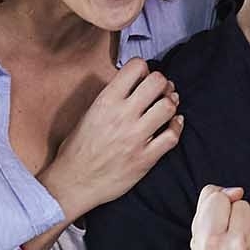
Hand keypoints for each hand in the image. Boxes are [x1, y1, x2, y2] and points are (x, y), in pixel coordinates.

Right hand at [39, 59, 180, 214]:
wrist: (73, 182)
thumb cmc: (77, 150)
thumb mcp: (89, 113)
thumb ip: (111, 98)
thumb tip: (132, 85)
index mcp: (106, 101)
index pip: (136, 67)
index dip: (145, 69)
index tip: (144, 78)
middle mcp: (123, 115)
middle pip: (158, 82)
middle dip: (162, 84)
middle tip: (161, 91)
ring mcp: (136, 137)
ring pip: (168, 106)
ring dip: (171, 103)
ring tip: (168, 105)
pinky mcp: (145, 158)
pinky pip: (172, 136)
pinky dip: (176, 127)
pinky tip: (173, 125)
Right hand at [188, 185, 249, 249]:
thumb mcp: (198, 237)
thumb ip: (208, 204)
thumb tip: (235, 191)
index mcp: (211, 243)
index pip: (218, 198)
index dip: (218, 210)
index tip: (219, 229)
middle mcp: (237, 248)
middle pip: (241, 205)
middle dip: (237, 219)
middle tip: (234, 243)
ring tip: (248, 249)